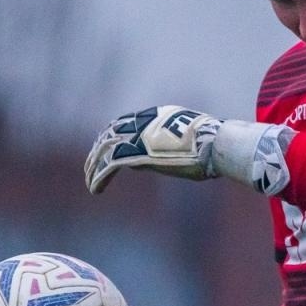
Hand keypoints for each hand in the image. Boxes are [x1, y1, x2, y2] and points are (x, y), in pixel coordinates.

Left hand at [85, 106, 221, 193]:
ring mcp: (139, 136)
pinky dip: (99, 177)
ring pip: (105, 148)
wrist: (216, 144)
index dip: (112, 136)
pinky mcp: (137, 154)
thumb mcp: (188, 143)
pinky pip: (110, 165)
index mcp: (158, 116)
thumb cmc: (213, 148)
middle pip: (110, 133)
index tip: (106, 149)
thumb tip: (163, 156)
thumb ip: (168, 147)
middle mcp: (144, 122)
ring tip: (89, 181)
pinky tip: (95, 190)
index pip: (125, 122)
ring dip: (94, 165)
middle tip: (90, 166)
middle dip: (98, 150)